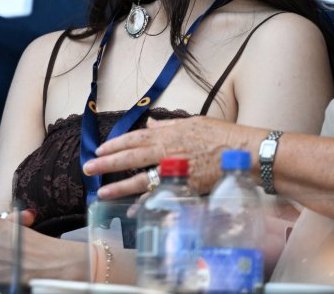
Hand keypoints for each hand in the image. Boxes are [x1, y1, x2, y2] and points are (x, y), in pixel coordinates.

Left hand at [83, 116, 258, 197]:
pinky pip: (162, 195)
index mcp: (167, 135)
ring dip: (119, 186)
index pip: (134, 140)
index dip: (114, 145)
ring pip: (141, 179)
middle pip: (130, 158)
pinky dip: (146, 202)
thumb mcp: (192, 123)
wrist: (245, 152)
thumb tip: (149, 126)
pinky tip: (133, 209)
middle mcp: (167, 152)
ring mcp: (175, 170)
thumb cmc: (221, 135)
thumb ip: (168, 127)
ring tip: (102, 192)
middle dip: (107, 164)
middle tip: (88, 169)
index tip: (99, 151)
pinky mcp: (185, 186)